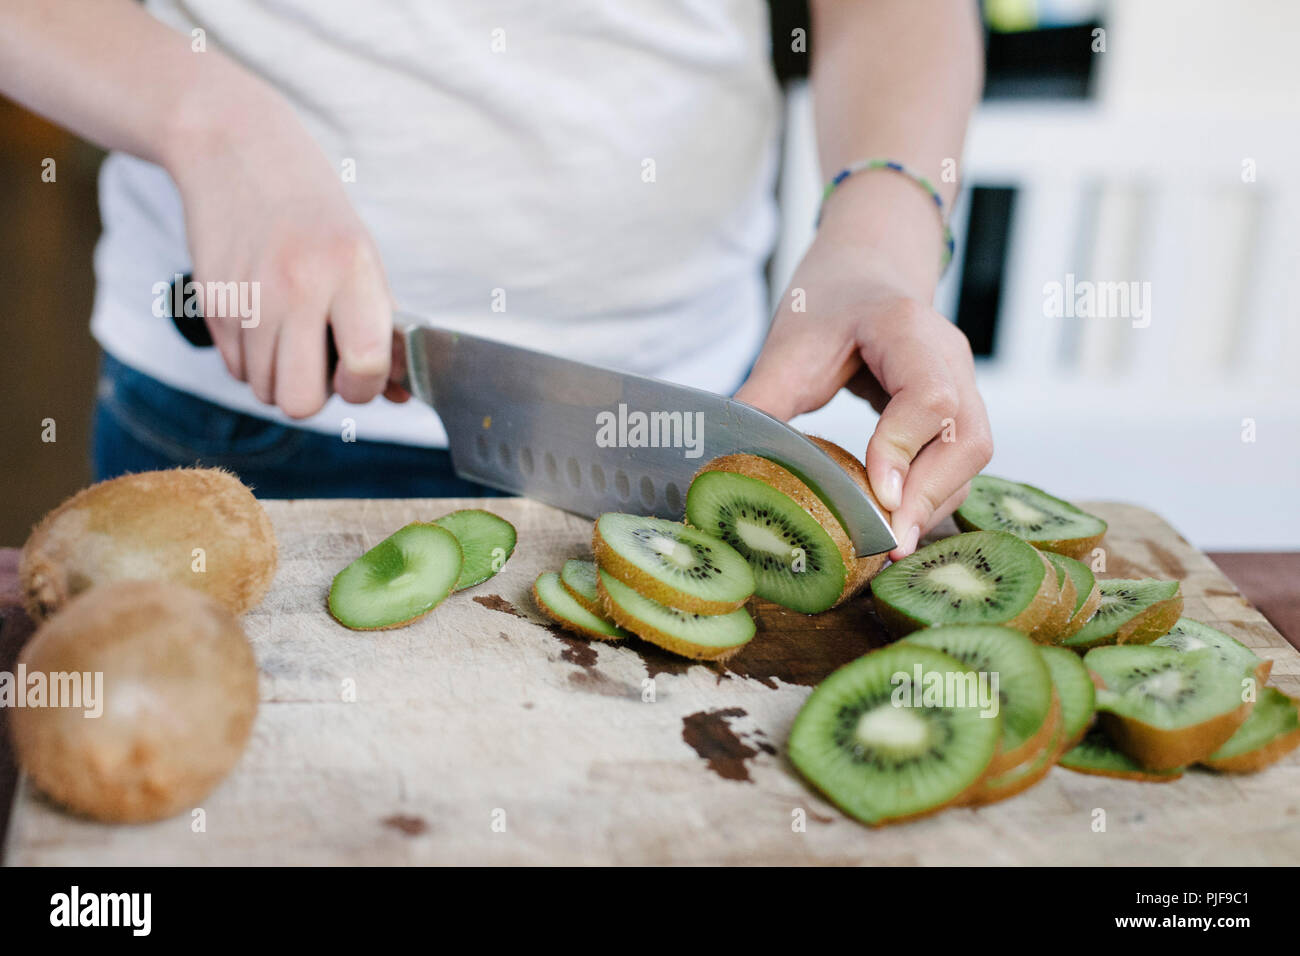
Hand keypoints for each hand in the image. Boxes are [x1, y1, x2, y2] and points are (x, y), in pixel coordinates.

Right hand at [168, 94, 401, 418]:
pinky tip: (264, 320)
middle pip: (302, 402)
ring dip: (281, 377)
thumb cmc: (313, 213)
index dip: (363, 387)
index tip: (359, 372)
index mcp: (350, 270)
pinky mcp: (213, 305)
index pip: (364, 367)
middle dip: (316, 395)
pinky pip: (237, 370)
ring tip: (292, 333)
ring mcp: (250, 298)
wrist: (237, 152)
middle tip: (322, 363)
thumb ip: (381, 328)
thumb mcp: (363, 257)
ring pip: (265, 392)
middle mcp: (298, 286)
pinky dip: (253, 360)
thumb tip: (397, 397)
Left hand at [735, 234, 991, 558]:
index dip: (904, 449)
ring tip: (888, 550)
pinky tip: (895, 527)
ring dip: (931, 506)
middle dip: (928, 497)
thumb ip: (762, 402)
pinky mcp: (958, 413)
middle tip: (888, 546)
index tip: (877, 497)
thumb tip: (724, 466)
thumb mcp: (788, 345)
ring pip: (970, 459)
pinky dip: (930, 499)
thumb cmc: (829, 303)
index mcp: (908, 330)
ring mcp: (963, 386)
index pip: (929, 396)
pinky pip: (958, 464)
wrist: (866, 272)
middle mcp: (950, 359)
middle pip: (967, 439)